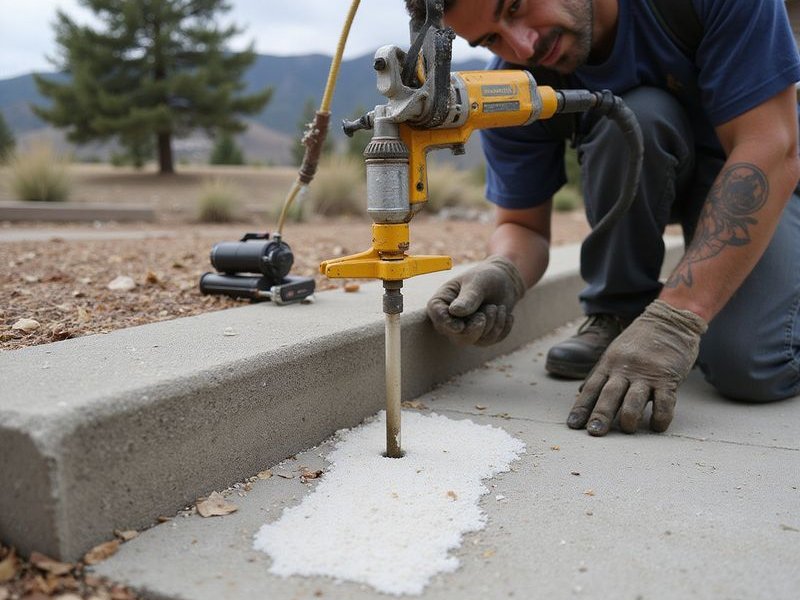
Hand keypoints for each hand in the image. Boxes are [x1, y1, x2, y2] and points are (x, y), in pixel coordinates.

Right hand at [426, 255, 525, 345]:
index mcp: (442, 301)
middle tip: (492, 308)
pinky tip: (505, 315)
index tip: (460, 327)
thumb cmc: (486, 277)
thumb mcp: (479, 282)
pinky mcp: (479, 336)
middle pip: (456, 336)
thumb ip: (469, 296)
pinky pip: (490, 340)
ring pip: (475, 340)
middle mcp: (449, 319)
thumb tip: (455, 311)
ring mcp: (464, 330)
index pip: (437, 315)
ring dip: (493, 324)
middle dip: (476, 326)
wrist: (504, 281)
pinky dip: (502, 328)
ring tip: (498, 307)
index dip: (446, 323)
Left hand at [567, 300, 706, 435]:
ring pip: (634, 400)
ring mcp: (647, 373)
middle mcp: (625, 369)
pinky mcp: (668, 377)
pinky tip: (657, 426)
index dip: (581, 407)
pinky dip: (660, 417)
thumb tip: (581, 394)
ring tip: (627, 430)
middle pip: (609, 394)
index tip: (573, 424)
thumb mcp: (614, 353)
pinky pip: (664, 402)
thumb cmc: (640, 341)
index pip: (592, 388)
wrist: (669, 320)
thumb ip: (601, 374)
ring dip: (629, 418)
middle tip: (594, 432)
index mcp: (609, 364)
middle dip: (600, 415)